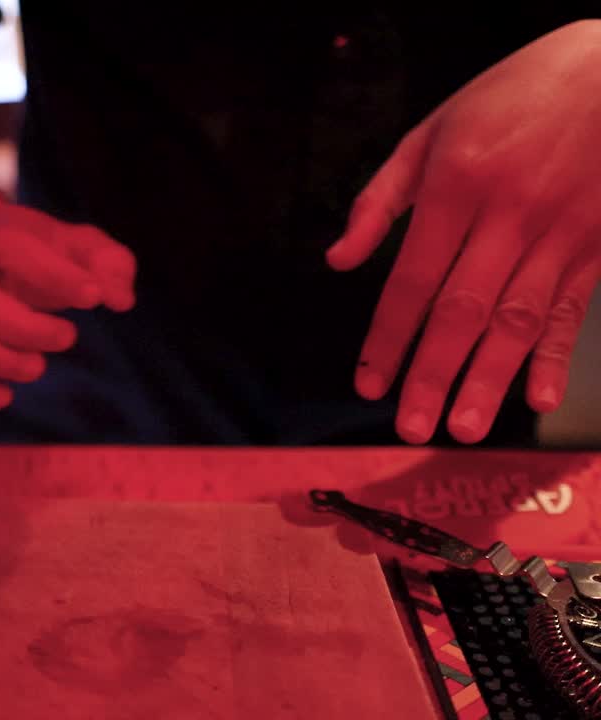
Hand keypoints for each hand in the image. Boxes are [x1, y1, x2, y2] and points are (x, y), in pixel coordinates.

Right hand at [0, 192, 136, 410]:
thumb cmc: (31, 251)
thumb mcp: (73, 245)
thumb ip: (106, 263)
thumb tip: (121, 297)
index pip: (16, 249)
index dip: (57, 276)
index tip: (94, 298)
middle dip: (26, 330)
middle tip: (67, 338)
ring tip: (36, 367)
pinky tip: (3, 394)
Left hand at [327, 20, 600, 444]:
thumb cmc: (514, 95)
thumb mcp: (433, 130)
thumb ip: (381, 198)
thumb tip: (340, 260)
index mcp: (457, 183)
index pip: (413, 278)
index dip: (388, 336)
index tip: (368, 381)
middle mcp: (508, 213)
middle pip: (463, 308)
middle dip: (434, 374)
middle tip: (411, 426)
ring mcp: (560, 231)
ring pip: (517, 318)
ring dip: (489, 379)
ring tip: (465, 428)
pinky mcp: (598, 243)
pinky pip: (572, 309)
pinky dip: (555, 356)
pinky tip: (540, 397)